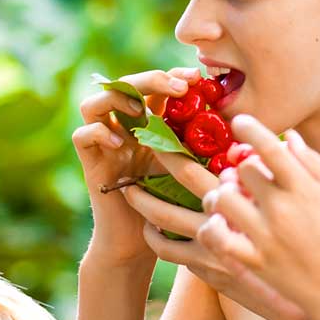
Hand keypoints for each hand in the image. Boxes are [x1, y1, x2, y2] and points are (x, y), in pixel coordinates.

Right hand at [72, 66, 203, 265]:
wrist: (141, 242)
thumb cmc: (171, 207)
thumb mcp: (190, 167)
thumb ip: (202, 143)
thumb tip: (237, 122)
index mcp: (146, 125)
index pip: (153, 87)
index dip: (171, 76)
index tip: (196, 78)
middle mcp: (121, 130)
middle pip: (123, 86)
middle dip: (150, 80)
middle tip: (178, 88)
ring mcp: (103, 146)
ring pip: (93, 103)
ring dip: (116, 98)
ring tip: (141, 109)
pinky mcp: (90, 164)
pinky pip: (83, 135)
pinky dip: (100, 133)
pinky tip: (121, 144)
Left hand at [201, 115, 319, 319]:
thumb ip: (315, 163)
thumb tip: (288, 137)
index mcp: (306, 188)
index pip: (270, 148)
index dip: (250, 128)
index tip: (238, 121)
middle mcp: (282, 209)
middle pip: (242, 170)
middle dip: (238, 166)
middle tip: (239, 171)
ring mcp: (265, 236)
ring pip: (221, 198)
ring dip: (219, 194)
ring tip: (224, 197)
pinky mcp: (253, 261)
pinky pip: (216, 238)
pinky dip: (209, 227)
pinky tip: (215, 224)